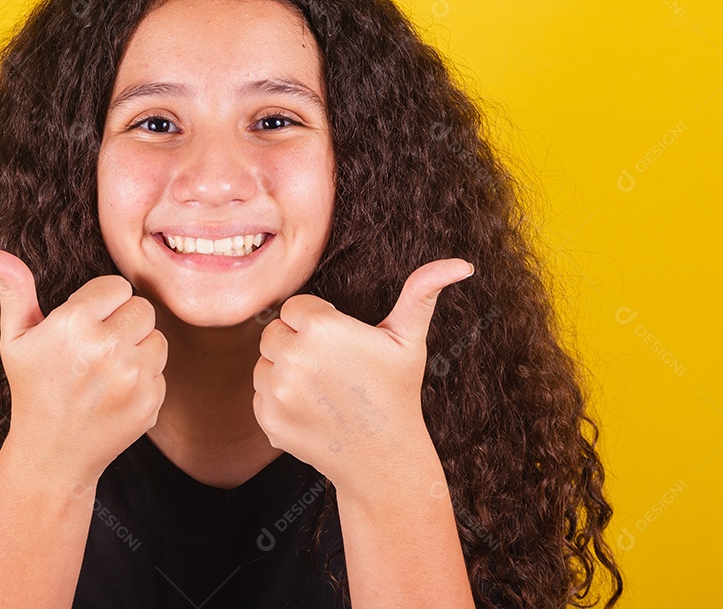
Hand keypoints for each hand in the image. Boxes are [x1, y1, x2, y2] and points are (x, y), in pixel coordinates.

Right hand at [0, 246, 167, 487]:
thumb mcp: (15, 337)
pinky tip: (116, 392)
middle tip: (96, 347)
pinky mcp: (151, 400)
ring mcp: (132, 377)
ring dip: (137, 348)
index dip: (102, 303)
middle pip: (142, 308)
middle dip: (122, 322)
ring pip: (157, 337)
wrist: (52, 454)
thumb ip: (12, 286)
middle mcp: (107, 348)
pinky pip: (161, 370)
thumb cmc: (32, 388)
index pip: (117, 286)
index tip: (86, 324)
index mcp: (74, 324)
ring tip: (106, 369)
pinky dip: (144, 379)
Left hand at [251, 258, 473, 490]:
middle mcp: (294, 356)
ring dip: (284, 371)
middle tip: (330, 366)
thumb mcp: (409, 340)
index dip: (316, 321)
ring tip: (322, 388)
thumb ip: (422, 293)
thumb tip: (462, 264)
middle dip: (296, 343)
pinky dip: (278, 401)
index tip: (338, 342)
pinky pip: (259, 395)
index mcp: (320, 328)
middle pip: (273, 331)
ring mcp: (278, 391)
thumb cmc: (397, 392)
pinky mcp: (268, 419)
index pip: (294, 307)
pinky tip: (311, 409)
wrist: (384, 459)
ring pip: (264, 363)